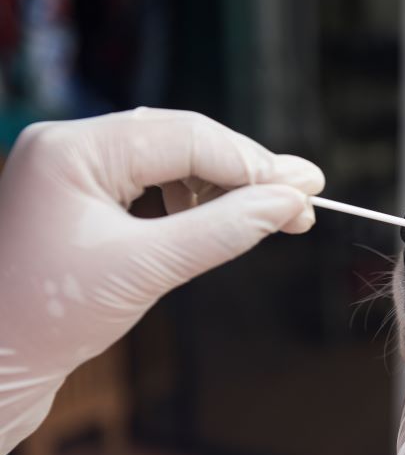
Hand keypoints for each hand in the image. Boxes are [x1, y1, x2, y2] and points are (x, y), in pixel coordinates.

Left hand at [0, 108, 323, 454]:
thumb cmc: (49, 318)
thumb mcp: (147, 268)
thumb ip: (224, 229)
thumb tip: (289, 202)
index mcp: (73, 149)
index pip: (185, 137)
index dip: (251, 164)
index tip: (304, 191)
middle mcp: (72, 145)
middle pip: (182, 139)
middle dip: (245, 173)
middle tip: (302, 200)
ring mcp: (76, 169)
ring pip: (173, 157)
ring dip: (223, 186)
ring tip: (268, 216)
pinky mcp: (84, 195)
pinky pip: (154, 180)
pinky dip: (194, 199)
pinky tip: (219, 219)